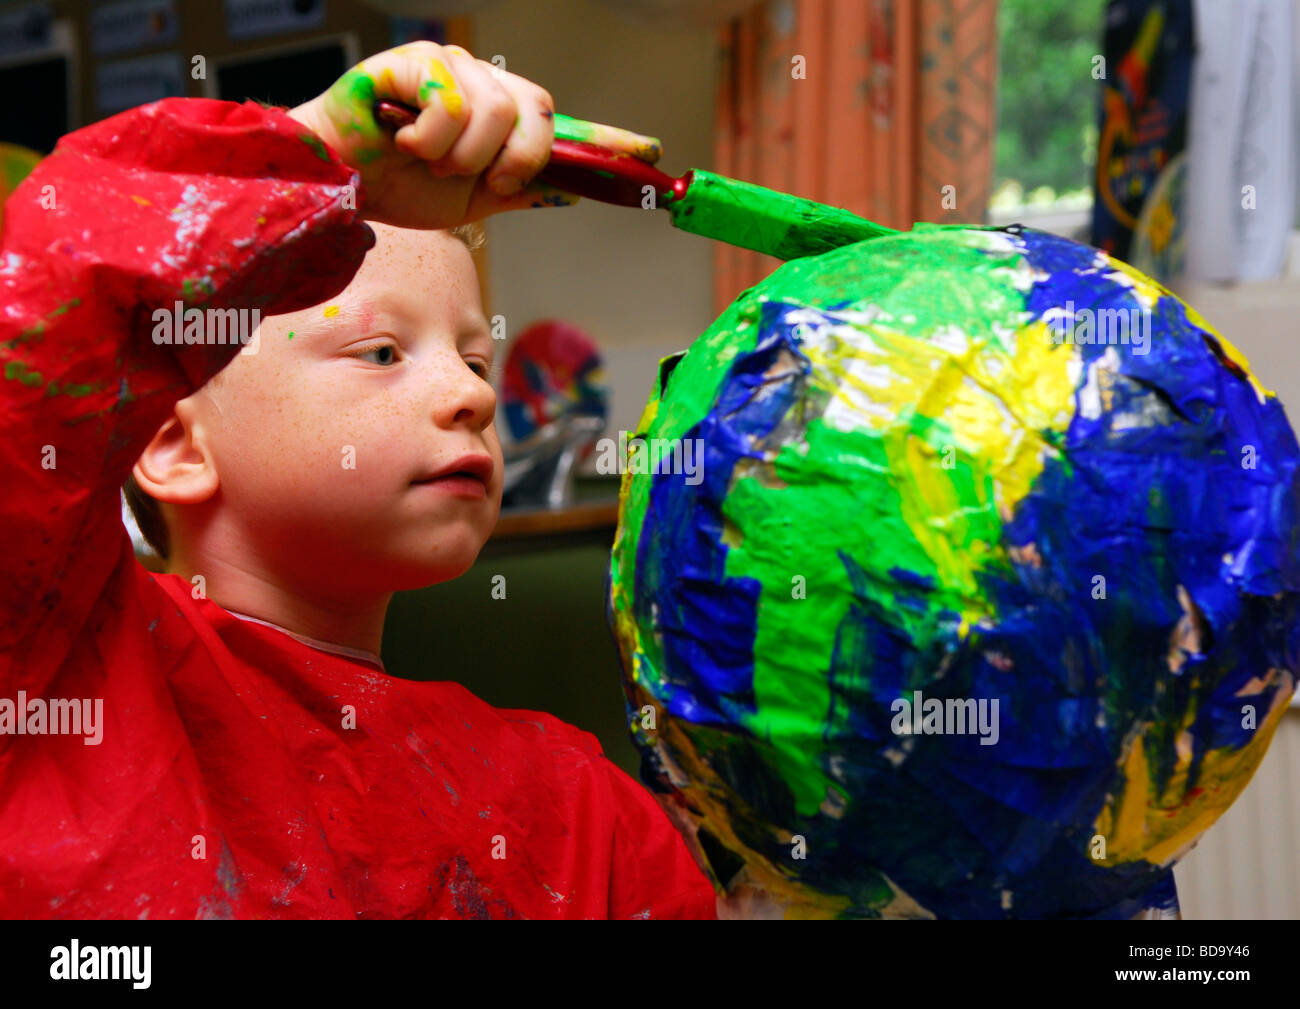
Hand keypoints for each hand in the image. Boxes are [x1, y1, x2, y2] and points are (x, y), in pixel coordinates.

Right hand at [289, 42, 569, 227]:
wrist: (346, 188)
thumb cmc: (400, 186)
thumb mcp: (473, 201)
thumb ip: (519, 191)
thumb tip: (571, 188)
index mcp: (494, 105)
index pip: (543, 111)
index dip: (536, 152)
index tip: (504, 184)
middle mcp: (474, 76)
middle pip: (529, 105)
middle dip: (503, 158)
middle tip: (460, 174)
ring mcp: (444, 64)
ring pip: (492, 109)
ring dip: (459, 155)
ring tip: (425, 160)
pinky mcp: (411, 61)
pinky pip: (450, 104)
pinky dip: (430, 140)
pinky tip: (402, 141)